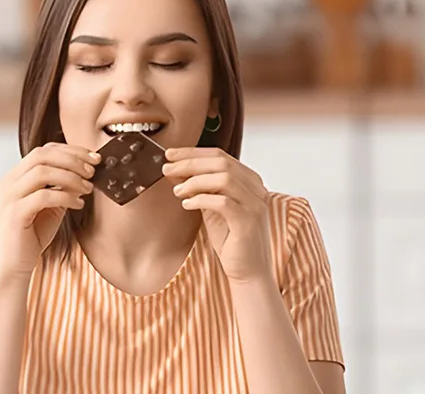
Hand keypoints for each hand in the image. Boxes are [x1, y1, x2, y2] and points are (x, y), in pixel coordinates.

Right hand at [0, 143, 100, 274]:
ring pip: (42, 172)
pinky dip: (65, 197)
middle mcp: (9, 181)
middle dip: (72, 160)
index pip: (43, 150)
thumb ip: (63, 186)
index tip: (93, 157)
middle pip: (42, 155)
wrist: (15, 264)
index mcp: (16, 176)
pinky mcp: (15, 213)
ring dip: (71, 177)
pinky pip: (43, 196)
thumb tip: (87, 171)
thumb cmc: (33, 234)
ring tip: (88, 188)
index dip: (70, 150)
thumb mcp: (52, 204)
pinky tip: (78, 204)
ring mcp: (10, 196)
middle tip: (92, 170)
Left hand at [162, 147, 273, 282]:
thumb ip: (200, 189)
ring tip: (177, 191)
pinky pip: (223, 202)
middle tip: (167, 168)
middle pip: (221, 163)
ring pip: (224, 178)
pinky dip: (201, 199)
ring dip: (195, 181)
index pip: (221, 156)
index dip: (193, 152)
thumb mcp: (212, 208)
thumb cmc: (231, 240)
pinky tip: (187, 205)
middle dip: (190, 163)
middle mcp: (256, 188)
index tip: (170, 154)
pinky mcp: (249, 221)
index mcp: (250, 180)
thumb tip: (176, 170)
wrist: (248, 271)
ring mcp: (255, 204)